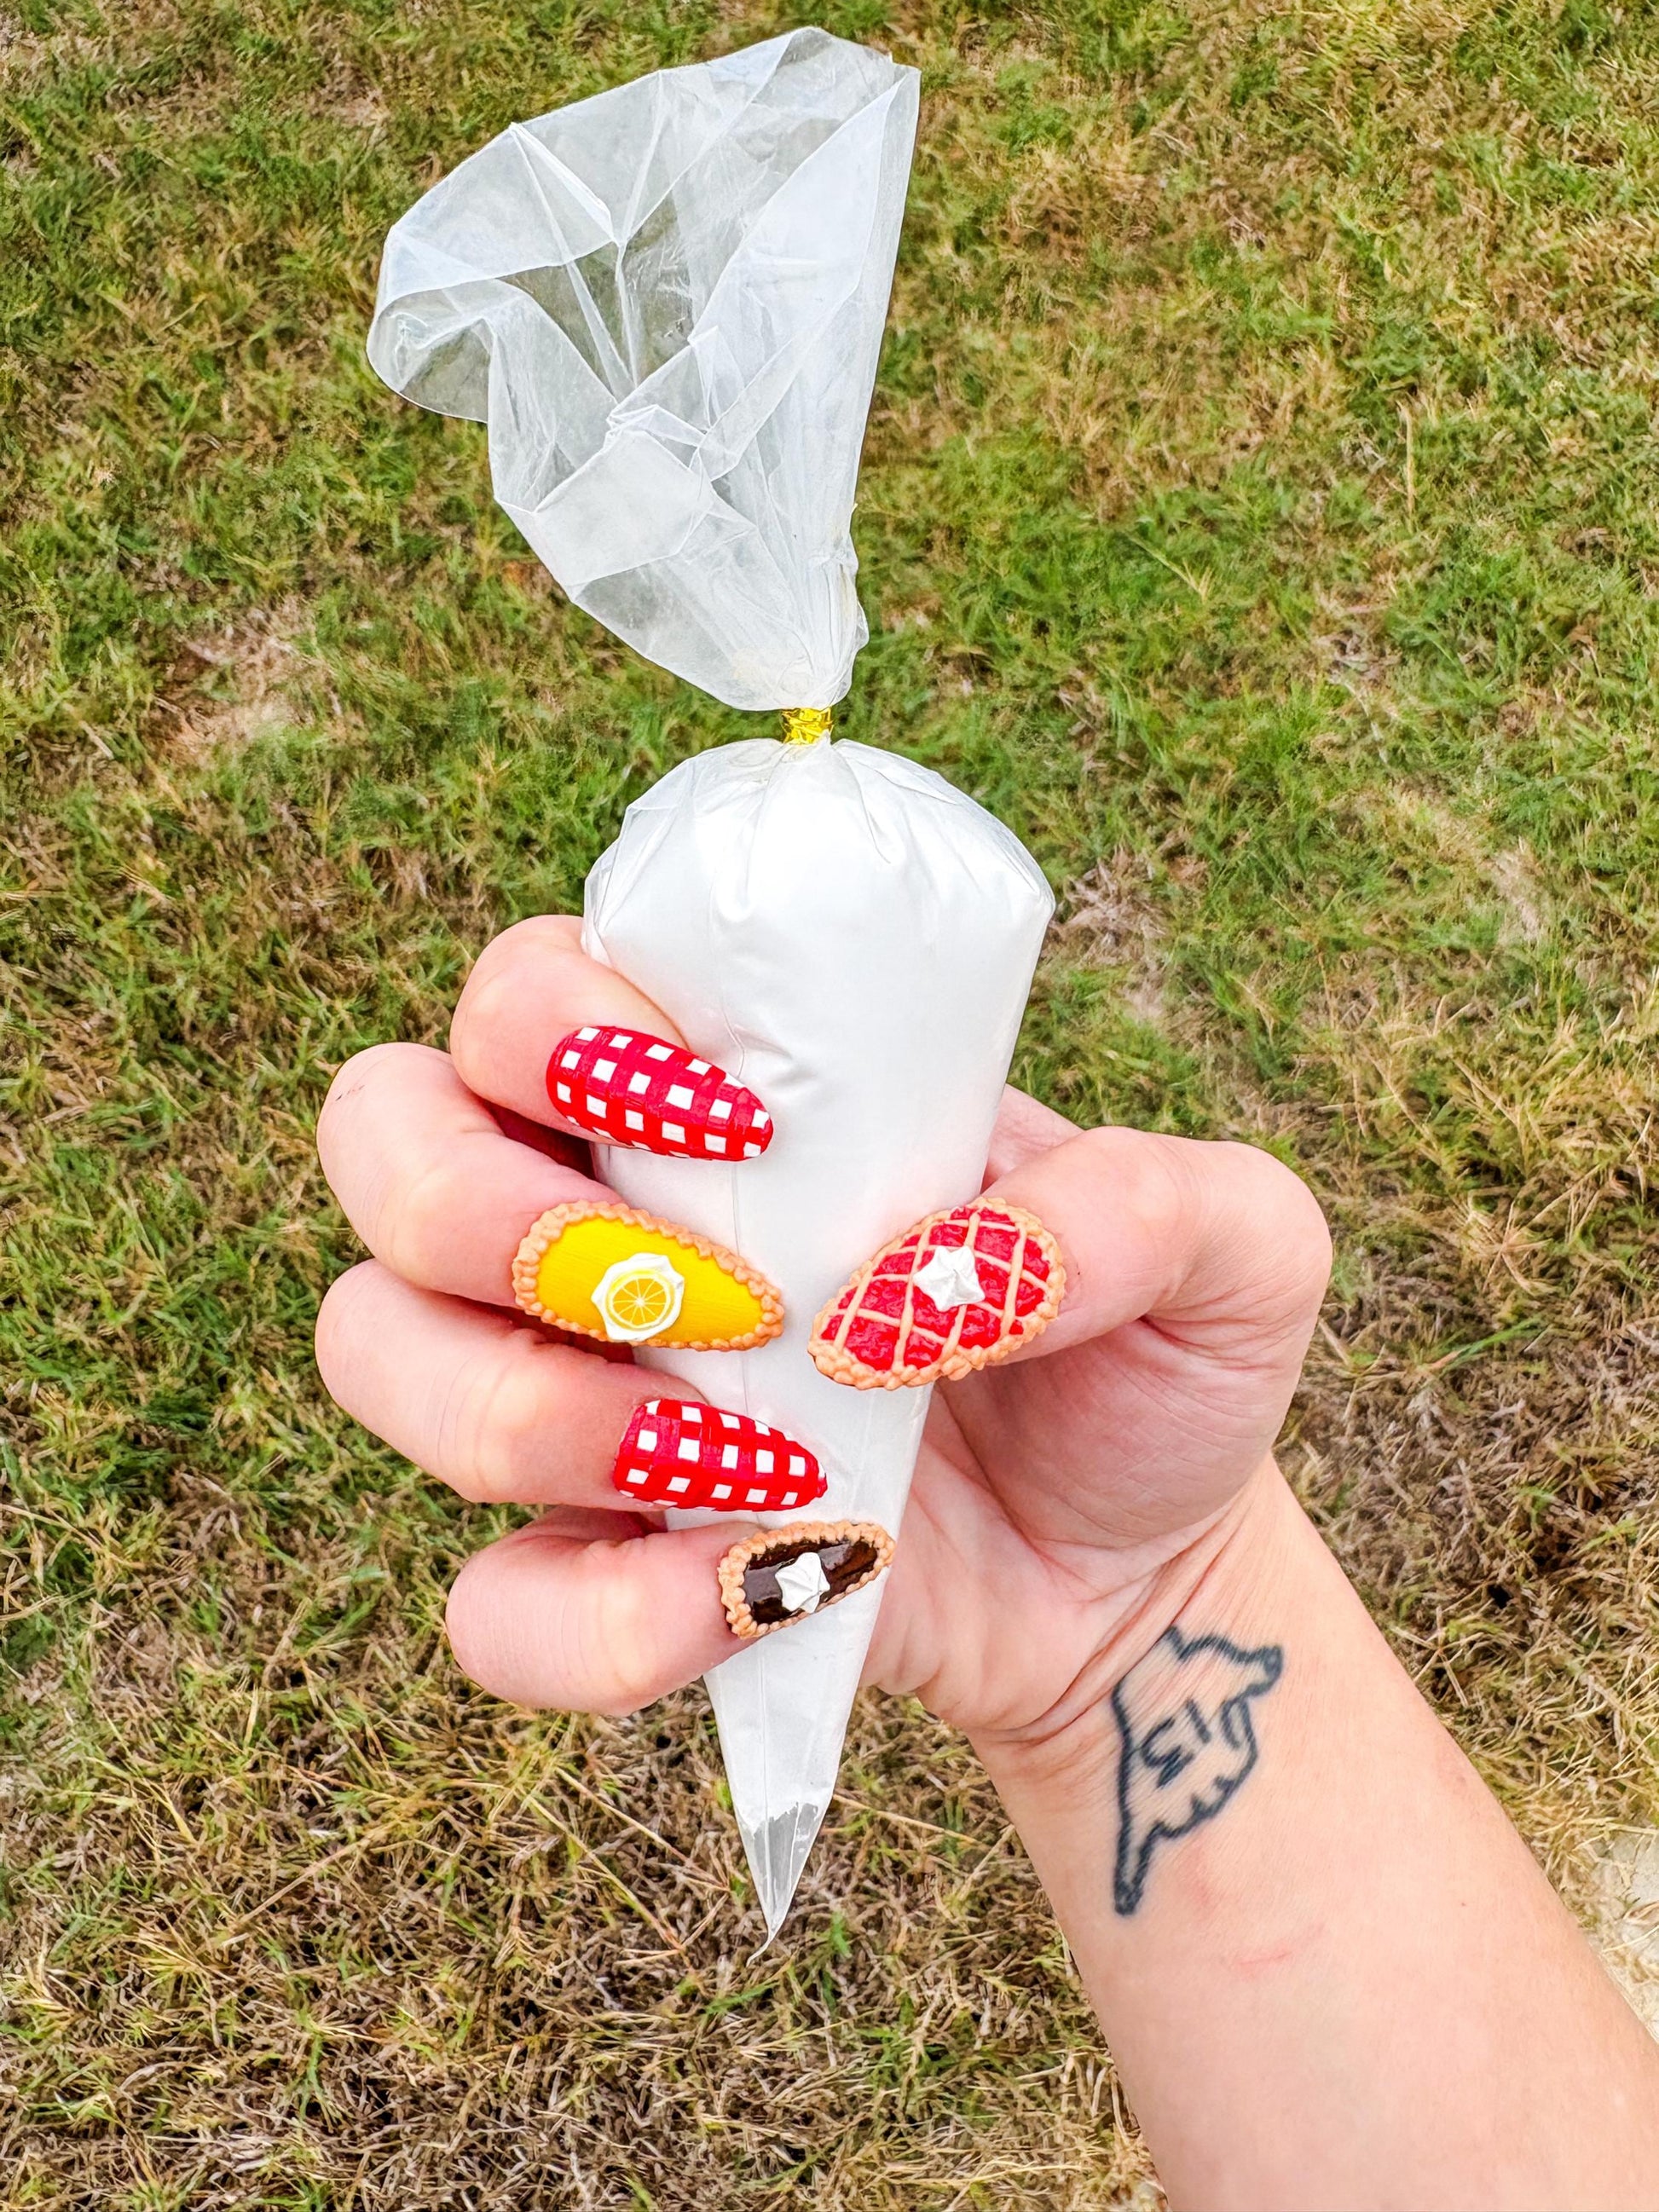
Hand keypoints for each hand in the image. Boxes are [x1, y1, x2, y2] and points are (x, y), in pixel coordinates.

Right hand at [314, 916, 1331, 1753]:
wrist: (1142, 1566)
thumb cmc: (1151, 1359)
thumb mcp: (1234, 1242)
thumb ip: (1136, 1203)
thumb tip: (905, 1295)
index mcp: (718, 1088)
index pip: (524, 985)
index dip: (565, 1025)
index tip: (746, 1113)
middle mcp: (602, 1212)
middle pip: (381, 1132)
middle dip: (496, 1207)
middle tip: (719, 1290)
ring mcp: (573, 1387)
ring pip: (374, 1347)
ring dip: (535, 1411)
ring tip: (758, 1458)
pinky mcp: (591, 1565)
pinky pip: (480, 1603)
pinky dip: (603, 1617)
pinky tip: (772, 1585)